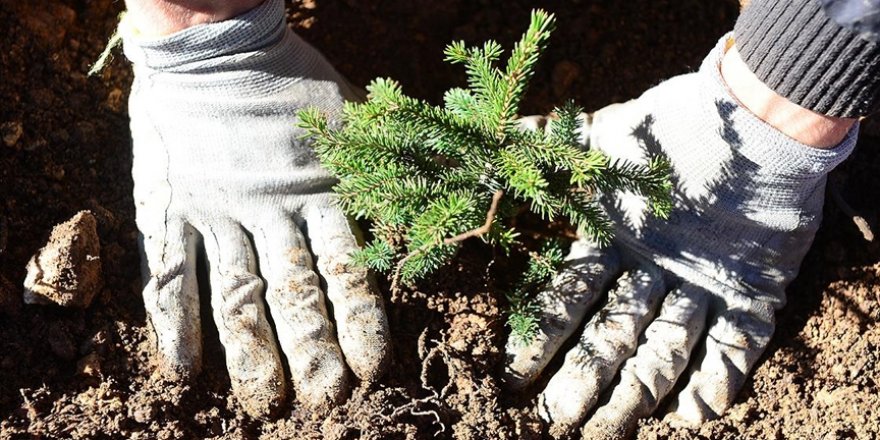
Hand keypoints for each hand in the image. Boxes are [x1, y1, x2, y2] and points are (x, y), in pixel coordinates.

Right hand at [122, 0, 389, 416]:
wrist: (213, 43)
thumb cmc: (291, 81)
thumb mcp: (354, 115)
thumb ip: (391, 161)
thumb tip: (445, 197)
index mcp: (321, 190)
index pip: (348, 269)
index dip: (360, 322)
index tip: (369, 370)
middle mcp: (271, 210)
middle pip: (295, 296)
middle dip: (313, 353)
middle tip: (325, 401)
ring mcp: (218, 211)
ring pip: (237, 295)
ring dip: (251, 355)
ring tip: (264, 403)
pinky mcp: (170, 206)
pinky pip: (169, 270)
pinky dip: (173, 322)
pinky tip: (182, 370)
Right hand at [505, 35, 856, 437]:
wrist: (757, 120)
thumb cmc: (674, 127)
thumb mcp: (602, 135)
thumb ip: (548, 146)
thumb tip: (491, 151)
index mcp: (616, 241)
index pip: (572, 297)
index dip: (544, 336)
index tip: (515, 375)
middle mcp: (654, 271)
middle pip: (614, 334)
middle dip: (588, 376)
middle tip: (563, 417)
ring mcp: (703, 285)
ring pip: (666, 347)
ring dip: (642, 387)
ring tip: (616, 426)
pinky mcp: (754, 293)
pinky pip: (735, 342)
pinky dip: (719, 373)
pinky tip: (695, 410)